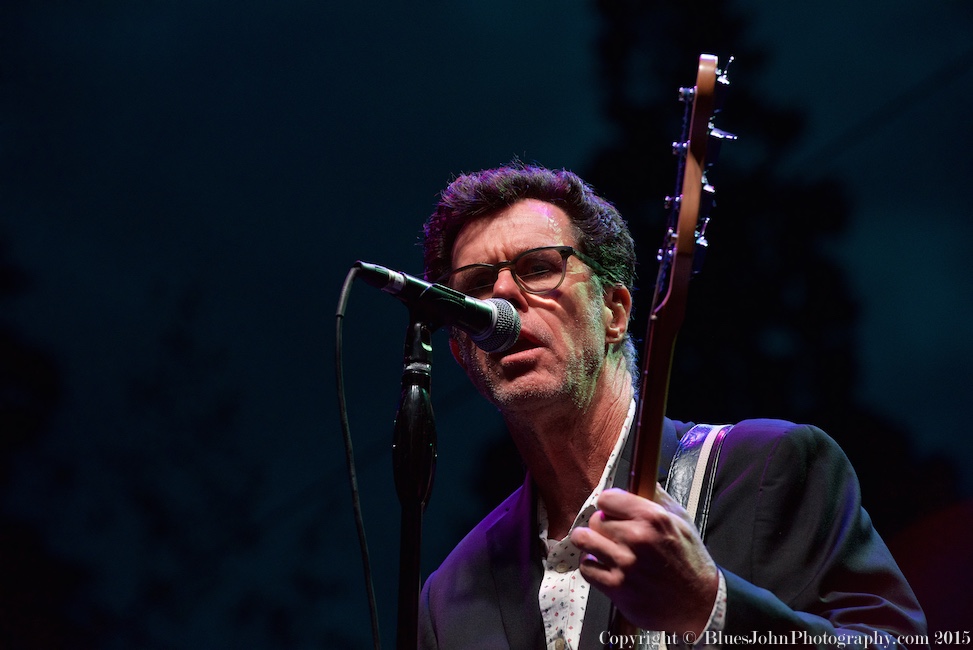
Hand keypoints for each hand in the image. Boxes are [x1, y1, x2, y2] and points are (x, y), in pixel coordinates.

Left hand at [569, 486, 718, 634]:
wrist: (701, 603)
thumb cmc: (690, 560)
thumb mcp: (681, 521)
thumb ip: (657, 498)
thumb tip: (641, 477)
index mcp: (653, 518)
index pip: (606, 498)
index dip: (609, 505)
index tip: (612, 512)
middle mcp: (637, 538)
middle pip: (595, 520)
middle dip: (602, 527)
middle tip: (613, 536)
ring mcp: (625, 564)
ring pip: (584, 540)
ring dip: (590, 544)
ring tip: (601, 548)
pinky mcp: (617, 587)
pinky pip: (586, 567)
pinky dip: (592, 567)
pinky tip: (605, 567)